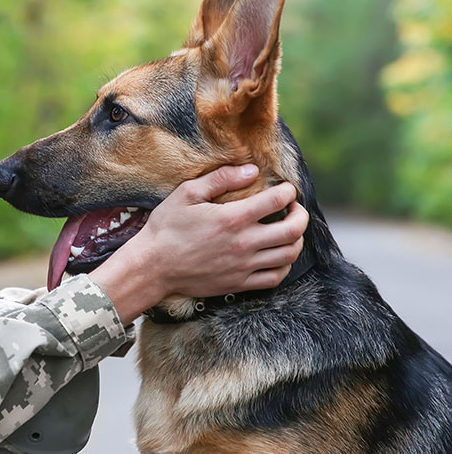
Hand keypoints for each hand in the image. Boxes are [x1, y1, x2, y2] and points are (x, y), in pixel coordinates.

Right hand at [89, 164, 306, 323]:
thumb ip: (220, 178)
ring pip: (289, 254)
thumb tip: (251, 170)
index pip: (277, 201)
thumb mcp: (187, 193)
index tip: (285, 188)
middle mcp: (244, 243)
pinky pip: (275, 277)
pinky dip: (284, 264)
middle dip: (300, 214)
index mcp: (233, 218)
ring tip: (289, 230)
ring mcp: (244, 266)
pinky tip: (277, 254)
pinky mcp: (239, 283)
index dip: (287, 191)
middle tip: (294, 208)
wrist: (153, 266)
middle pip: (293, 230)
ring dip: (296, 239)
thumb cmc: (166, 227)